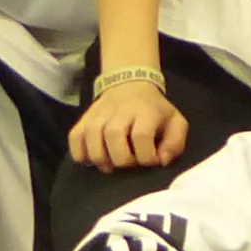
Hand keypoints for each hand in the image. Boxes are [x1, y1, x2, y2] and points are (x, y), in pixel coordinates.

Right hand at [68, 71, 188, 170]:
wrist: (130, 84)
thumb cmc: (154, 111)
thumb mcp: (175, 122)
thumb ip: (175, 143)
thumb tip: (161, 161)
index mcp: (146, 111)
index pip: (142, 134)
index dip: (146, 155)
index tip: (150, 161)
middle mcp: (121, 110)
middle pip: (114, 135)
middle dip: (121, 158)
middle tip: (128, 164)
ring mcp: (100, 113)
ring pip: (91, 136)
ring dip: (100, 157)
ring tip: (110, 165)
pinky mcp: (84, 118)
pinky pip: (75, 137)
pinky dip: (80, 153)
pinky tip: (92, 160)